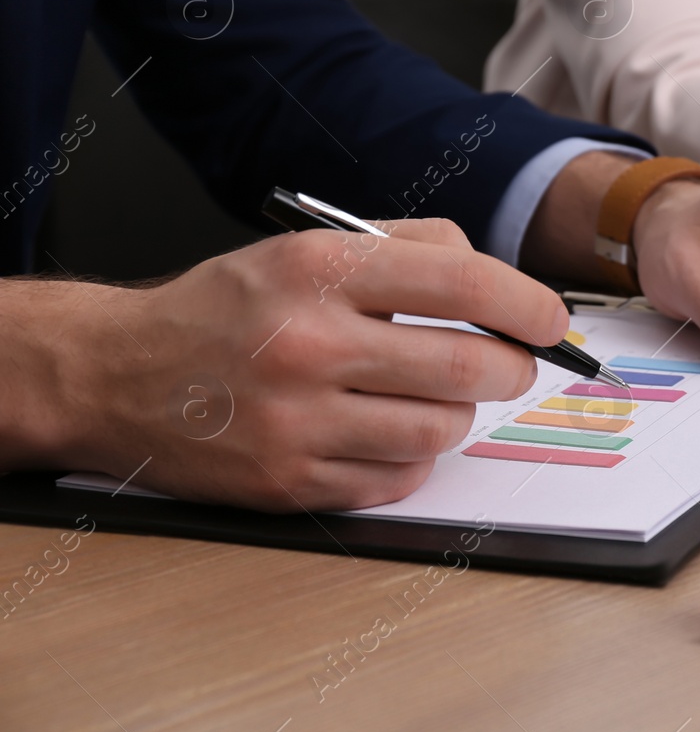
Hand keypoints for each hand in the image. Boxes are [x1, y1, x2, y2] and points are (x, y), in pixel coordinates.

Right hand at [16, 220, 567, 510]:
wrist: (115, 374)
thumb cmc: (227, 307)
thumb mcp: (309, 247)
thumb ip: (410, 247)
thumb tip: (500, 282)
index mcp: (319, 271)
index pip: (463, 283)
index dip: (528, 304)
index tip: (552, 319)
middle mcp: (308, 344)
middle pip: (470, 366)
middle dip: (511, 365)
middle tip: (508, 361)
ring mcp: (297, 422)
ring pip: (444, 428)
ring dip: (459, 412)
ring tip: (431, 393)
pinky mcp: (290, 483)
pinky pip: (401, 477)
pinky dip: (411, 455)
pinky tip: (383, 429)